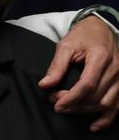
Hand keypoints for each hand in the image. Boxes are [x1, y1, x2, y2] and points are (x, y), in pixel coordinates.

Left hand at [38, 15, 118, 130]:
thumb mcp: (66, 45)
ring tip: (66, 108)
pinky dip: (106, 118)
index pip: (88, 84)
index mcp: (101, 57)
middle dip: (73, 103)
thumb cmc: (82, 35)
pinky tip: (93, 125)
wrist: (100, 29)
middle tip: (55, 102)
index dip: (71, 97)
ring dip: (85, 111)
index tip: (56, 102)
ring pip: (106, 104)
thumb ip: (56, 66)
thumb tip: (44, 85)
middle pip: (96, 96)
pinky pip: (117, 106)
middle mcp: (115, 69)